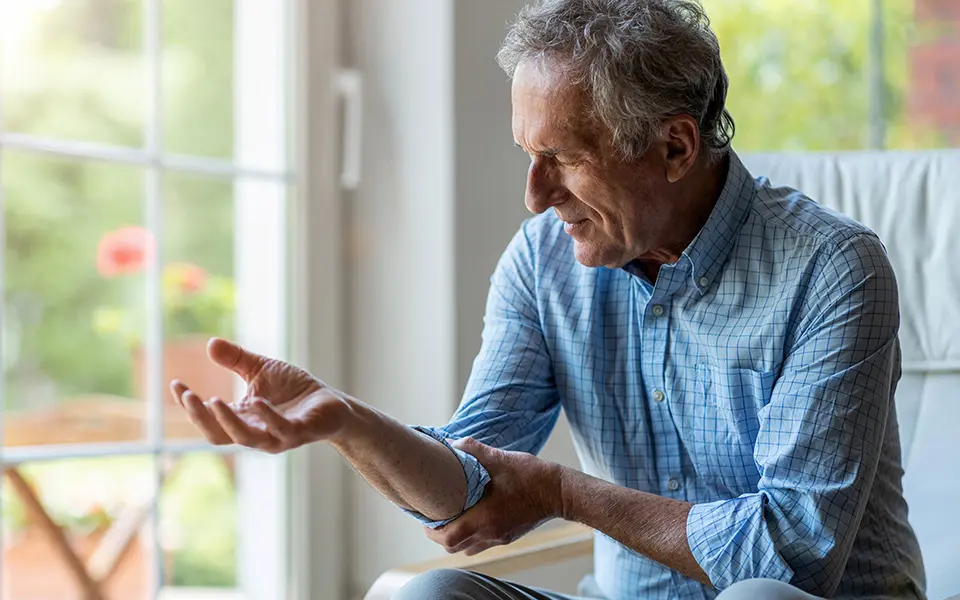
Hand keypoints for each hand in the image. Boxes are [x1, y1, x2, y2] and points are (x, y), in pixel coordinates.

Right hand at [170, 337, 349, 452]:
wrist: (332, 405)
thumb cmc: (295, 390)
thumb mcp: (262, 370)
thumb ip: (236, 360)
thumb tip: (210, 343)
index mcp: (242, 419)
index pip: (208, 419)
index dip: (190, 406)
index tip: (175, 384)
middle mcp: (256, 433)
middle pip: (219, 434)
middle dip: (201, 417)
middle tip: (188, 396)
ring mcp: (277, 437)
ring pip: (246, 438)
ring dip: (228, 421)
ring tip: (214, 401)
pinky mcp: (300, 433)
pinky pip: (281, 430)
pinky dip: (268, 417)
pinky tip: (257, 401)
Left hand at [424, 437, 563, 555]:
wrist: (560, 492)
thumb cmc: (531, 476)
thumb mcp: (501, 459)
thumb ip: (474, 450)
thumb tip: (453, 442)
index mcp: (485, 519)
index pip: (449, 538)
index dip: (432, 530)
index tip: (425, 517)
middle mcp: (490, 534)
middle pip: (453, 547)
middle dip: (439, 535)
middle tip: (433, 517)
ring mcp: (500, 538)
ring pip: (467, 548)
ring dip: (454, 538)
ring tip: (449, 519)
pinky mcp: (508, 536)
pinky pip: (481, 544)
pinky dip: (470, 536)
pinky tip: (470, 517)